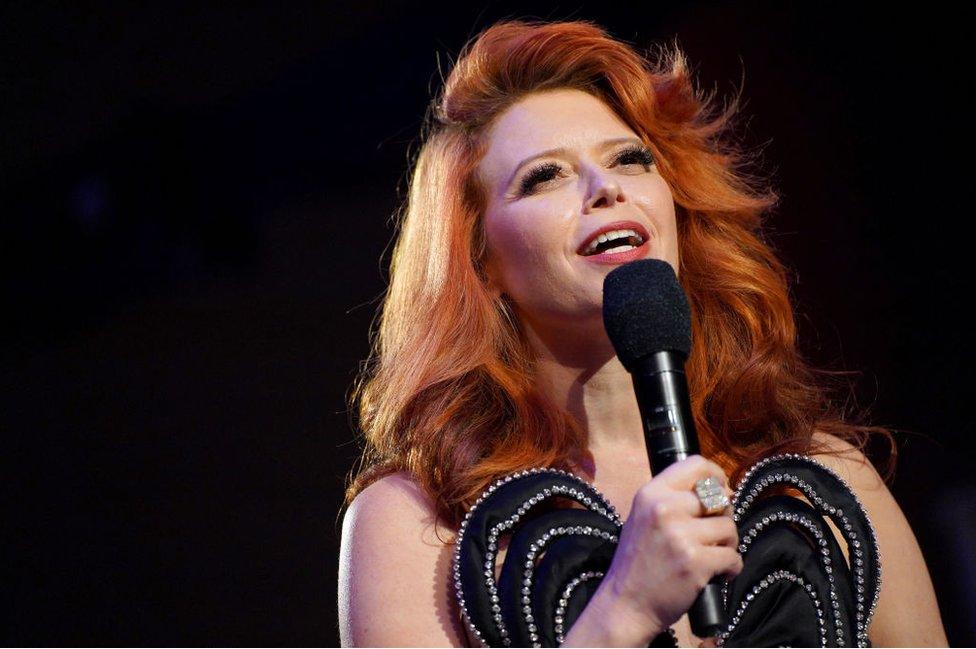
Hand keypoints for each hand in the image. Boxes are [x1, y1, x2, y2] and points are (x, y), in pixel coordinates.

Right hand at [595, 455, 741, 639]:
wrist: (625, 604)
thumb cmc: (638, 561)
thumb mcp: (645, 517)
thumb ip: (675, 500)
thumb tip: (724, 491)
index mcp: (651, 493)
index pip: (696, 464)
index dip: (716, 476)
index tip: (720, 491)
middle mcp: (665, 508)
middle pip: (719, 498)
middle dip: (723, 517)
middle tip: (711, 536)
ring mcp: (680, 535)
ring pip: (729, 527)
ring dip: (727, 544)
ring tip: (711, 556)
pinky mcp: (695, 562)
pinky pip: (733, 557)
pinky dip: (730, 568)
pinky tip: (717, 574)